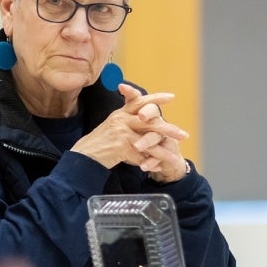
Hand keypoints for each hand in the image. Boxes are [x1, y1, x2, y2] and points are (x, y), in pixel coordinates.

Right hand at [71, 83, 188, 173]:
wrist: (84, 157)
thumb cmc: (99, 144)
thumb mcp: (112, 128)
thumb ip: (128, 124)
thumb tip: (147, 123)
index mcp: (120, 113)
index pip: (139, 100)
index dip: (156, 98)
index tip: (171, 97)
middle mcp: (121, 119)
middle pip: (150, 120)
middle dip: (169, 129)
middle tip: (183, 134)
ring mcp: (121, 132)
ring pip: (149, 140)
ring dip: (164, 151)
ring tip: (175, 157)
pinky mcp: (121, 146)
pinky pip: (141, 156)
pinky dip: (150, 163)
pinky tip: (157, 168)